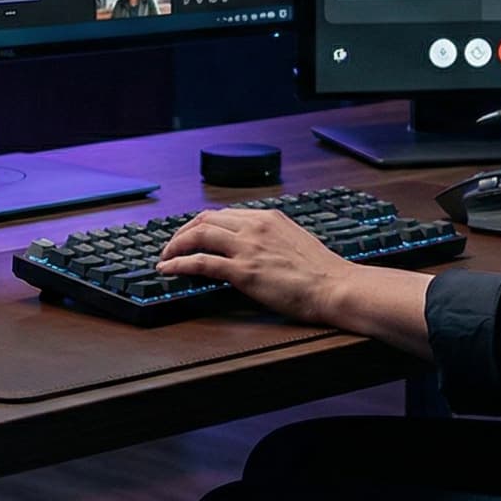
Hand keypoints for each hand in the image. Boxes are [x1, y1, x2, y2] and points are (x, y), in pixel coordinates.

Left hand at [157, 209, 356, 323]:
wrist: (336, 286)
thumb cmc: (323, 272)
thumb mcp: (294, 241)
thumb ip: (271, 239)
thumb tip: (254, 248)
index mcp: (268, 217)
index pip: (223, 214)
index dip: (201, 224)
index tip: (191, 234)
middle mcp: (254, 226)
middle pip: (205, 219)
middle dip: (182, 232)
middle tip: (171, 246)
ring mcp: (247, 247)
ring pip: (197, 235)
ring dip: (175, 246)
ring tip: (164, 258)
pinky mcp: (243, 271)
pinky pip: (200, 262)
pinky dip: (178, 264)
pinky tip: (168, 270)